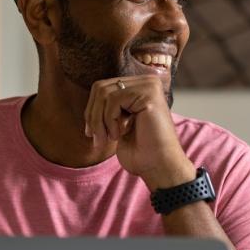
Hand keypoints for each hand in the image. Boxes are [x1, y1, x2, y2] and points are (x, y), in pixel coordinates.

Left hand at [83, 75, 195, 190]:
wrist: (159, 167)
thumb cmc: (141, 153)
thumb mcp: (118, 126)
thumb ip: (108, 110)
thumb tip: (90, 104)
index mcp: (140, 88)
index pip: (102, 88)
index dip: (91, 111)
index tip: (91, 133)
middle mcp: (146, 82)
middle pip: (100, 87)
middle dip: (92, 115)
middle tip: (96, 138)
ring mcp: (149, 86)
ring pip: (104, 93)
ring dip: (99, 121)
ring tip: (107, 139)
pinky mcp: (149, 93)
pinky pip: (114, 100)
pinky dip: (109, 120)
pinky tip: (118, 135)